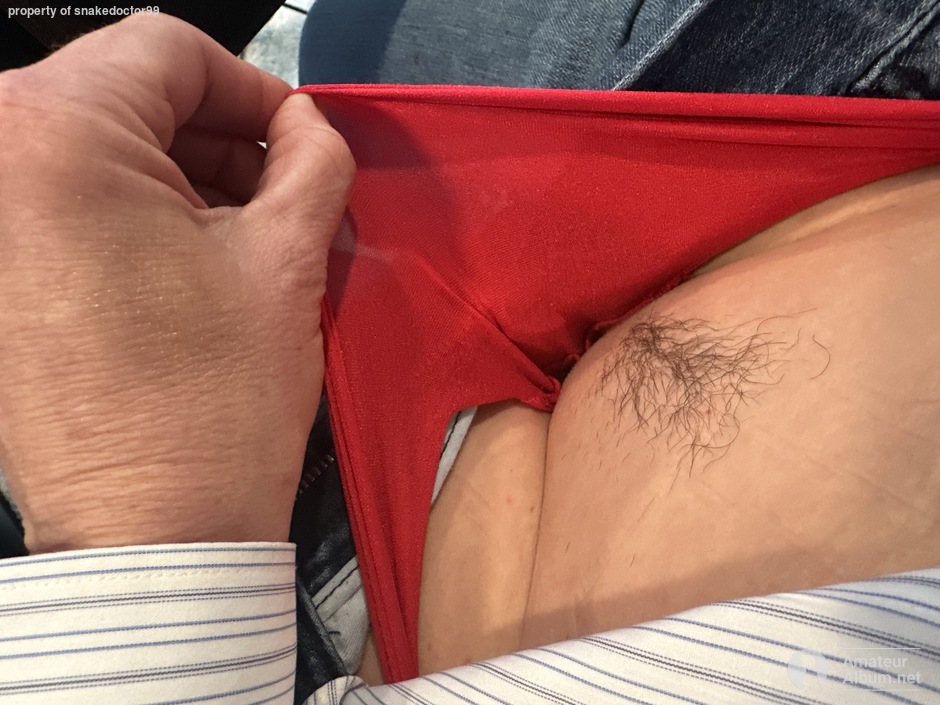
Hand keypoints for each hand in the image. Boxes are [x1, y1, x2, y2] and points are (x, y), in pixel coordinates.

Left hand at [0, 14, 353, 551]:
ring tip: (247, 240)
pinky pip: (71, 205)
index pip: (170, 49)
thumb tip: (310, 129)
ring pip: (102, 151)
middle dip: (222, 139)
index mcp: (53, 136)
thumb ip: (315, 160)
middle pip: (131, 97)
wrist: (155, 532)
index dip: (255, 89)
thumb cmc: (207, 415)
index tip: (297, 136)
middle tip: (286, 192)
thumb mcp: (288, 258)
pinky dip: (141, 216)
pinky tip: (196, 268)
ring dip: (186, 180)